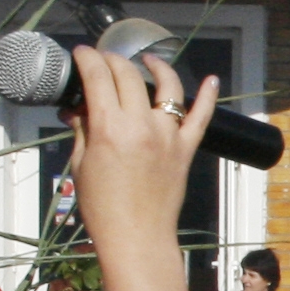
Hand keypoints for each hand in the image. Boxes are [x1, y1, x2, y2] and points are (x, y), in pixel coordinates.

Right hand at [64, 42, 221, 290]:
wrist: (136, 237)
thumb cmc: (102, 207)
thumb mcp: (81, 164)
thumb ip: (82, 130)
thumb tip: (78, 109)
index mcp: (109, 128)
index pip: (97, 77)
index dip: (87, 59)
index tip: (82, 53)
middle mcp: (141, 125)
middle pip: (128, 75)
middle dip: (112, 60)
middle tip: (103, 61)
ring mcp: (168, 135)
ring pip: (167, 86)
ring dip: (156, 67)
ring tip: (147, 61)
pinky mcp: (186, 149)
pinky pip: (202, 117)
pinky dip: (208, 96)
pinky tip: (211, 80)